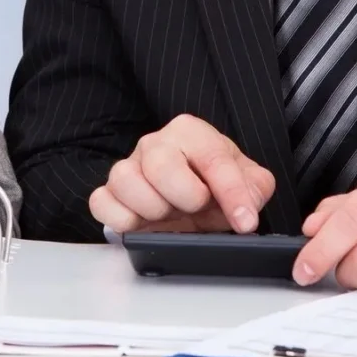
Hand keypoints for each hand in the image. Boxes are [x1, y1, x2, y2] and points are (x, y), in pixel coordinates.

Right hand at [89, 114, 276, 234]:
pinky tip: (142, 224)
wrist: (185, 198)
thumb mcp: (245, 182)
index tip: (245, 220)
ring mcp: (127, 167)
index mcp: (191, 133)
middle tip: (197, 208)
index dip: (232, 194)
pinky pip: (101, 203)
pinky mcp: (108, 192)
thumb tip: (246, 207)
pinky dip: (121, 219)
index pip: (213, 159)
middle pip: (161, 164)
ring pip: (126, 181)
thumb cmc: (211, 184)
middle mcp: (155, 144)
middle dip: (186, 196)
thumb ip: (254, 188)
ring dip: (153, 209)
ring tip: (169, 215)